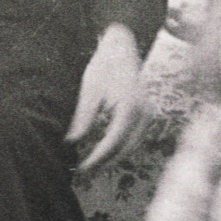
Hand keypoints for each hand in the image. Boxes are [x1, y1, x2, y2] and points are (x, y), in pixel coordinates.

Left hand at [67, 23, 143, 171]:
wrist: (122, 47)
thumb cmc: (104, 65)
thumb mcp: (89, 91)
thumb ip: (83, 119)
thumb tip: (71, 142)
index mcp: (128, 108)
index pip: (113, 142)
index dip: (97, 159)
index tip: (82, 168)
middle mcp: (143, 113)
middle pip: (126, 149)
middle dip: (105, 163)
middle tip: (84, 172)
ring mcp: (148, 113)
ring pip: (132, 146)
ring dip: (114, 158)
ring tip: (93, 166)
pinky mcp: (146, 113)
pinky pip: (135, 137)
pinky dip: (122, 147)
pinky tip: (106, 152)